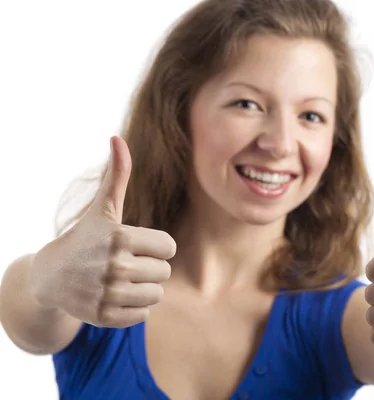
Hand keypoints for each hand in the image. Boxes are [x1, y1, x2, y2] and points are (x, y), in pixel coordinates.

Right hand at [30, 136, 176, 327]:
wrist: (51, 276)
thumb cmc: (86, 238)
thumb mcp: (103, 209)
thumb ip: (118, 176)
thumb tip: (117, 138)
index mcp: (121, 237)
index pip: (169, 247)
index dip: (156, 246)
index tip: (135, 245)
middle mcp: (115, 267)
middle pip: (164, 272)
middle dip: (150, 267)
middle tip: (125, 263)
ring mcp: (108, 294)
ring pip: (156, 295)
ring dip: (143, 288)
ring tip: (120, 280)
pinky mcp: (104, 317)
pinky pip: (143, 315)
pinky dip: (133, 308)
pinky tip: (114, 296)